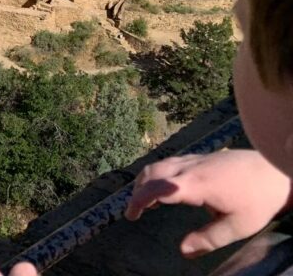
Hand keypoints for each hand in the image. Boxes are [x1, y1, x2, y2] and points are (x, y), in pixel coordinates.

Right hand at [125, 150, 291, 257]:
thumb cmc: (258, 199)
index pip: (158, 188)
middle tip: (135, 211)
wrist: (275, 169)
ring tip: (147, 201)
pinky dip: (158, 174)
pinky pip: (170, 162)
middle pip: (152, 173)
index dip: (140, 200)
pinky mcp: (200, 156)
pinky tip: (167, 187)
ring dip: (146, 181)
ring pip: (159, 165)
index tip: (132, 215)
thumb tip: (183, 250)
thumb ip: (209, 239)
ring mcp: (194, 159)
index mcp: (196, 184)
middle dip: (138, 191)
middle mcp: (189, 167)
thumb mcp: (238, 226)